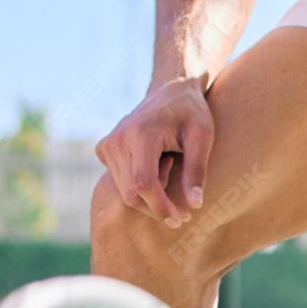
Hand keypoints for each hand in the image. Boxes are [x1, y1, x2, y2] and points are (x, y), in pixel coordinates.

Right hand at [96, 77, 214, 228]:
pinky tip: (158, 166)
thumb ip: (197, 171)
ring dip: (150, 196)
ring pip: (125, 192)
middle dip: (157, 207)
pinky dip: (139, 186)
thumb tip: (194, 205)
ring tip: (172, 172)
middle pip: (132, 193)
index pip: (144, 184)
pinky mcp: (104, 149)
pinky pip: (120, 182)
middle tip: (182, 210)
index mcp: (140, 133)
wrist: (171, 88)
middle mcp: (117, 139)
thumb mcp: (202, 137)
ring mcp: (107, 144)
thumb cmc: (191, 112)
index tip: (180, 218)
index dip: (161, 206)